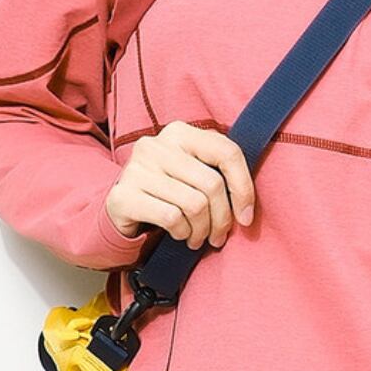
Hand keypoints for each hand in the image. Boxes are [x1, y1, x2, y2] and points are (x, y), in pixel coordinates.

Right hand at [104, 120, 256, 250]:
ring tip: (198, 237)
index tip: (246, 217)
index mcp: (180, 132)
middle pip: (212, 184)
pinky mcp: (123, 195)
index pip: (227, 152)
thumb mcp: (194, 172)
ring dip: (202, 230)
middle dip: (222, 219)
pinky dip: (182, 232)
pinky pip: (172, 218)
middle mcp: (156, 145)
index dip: (244, 188)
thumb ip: (219, 173)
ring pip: (194, 204)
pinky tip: (180, 234)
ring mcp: (136, 168)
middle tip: (218, 237)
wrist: (122, 206)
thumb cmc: (168, 190)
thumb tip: (248, 207)